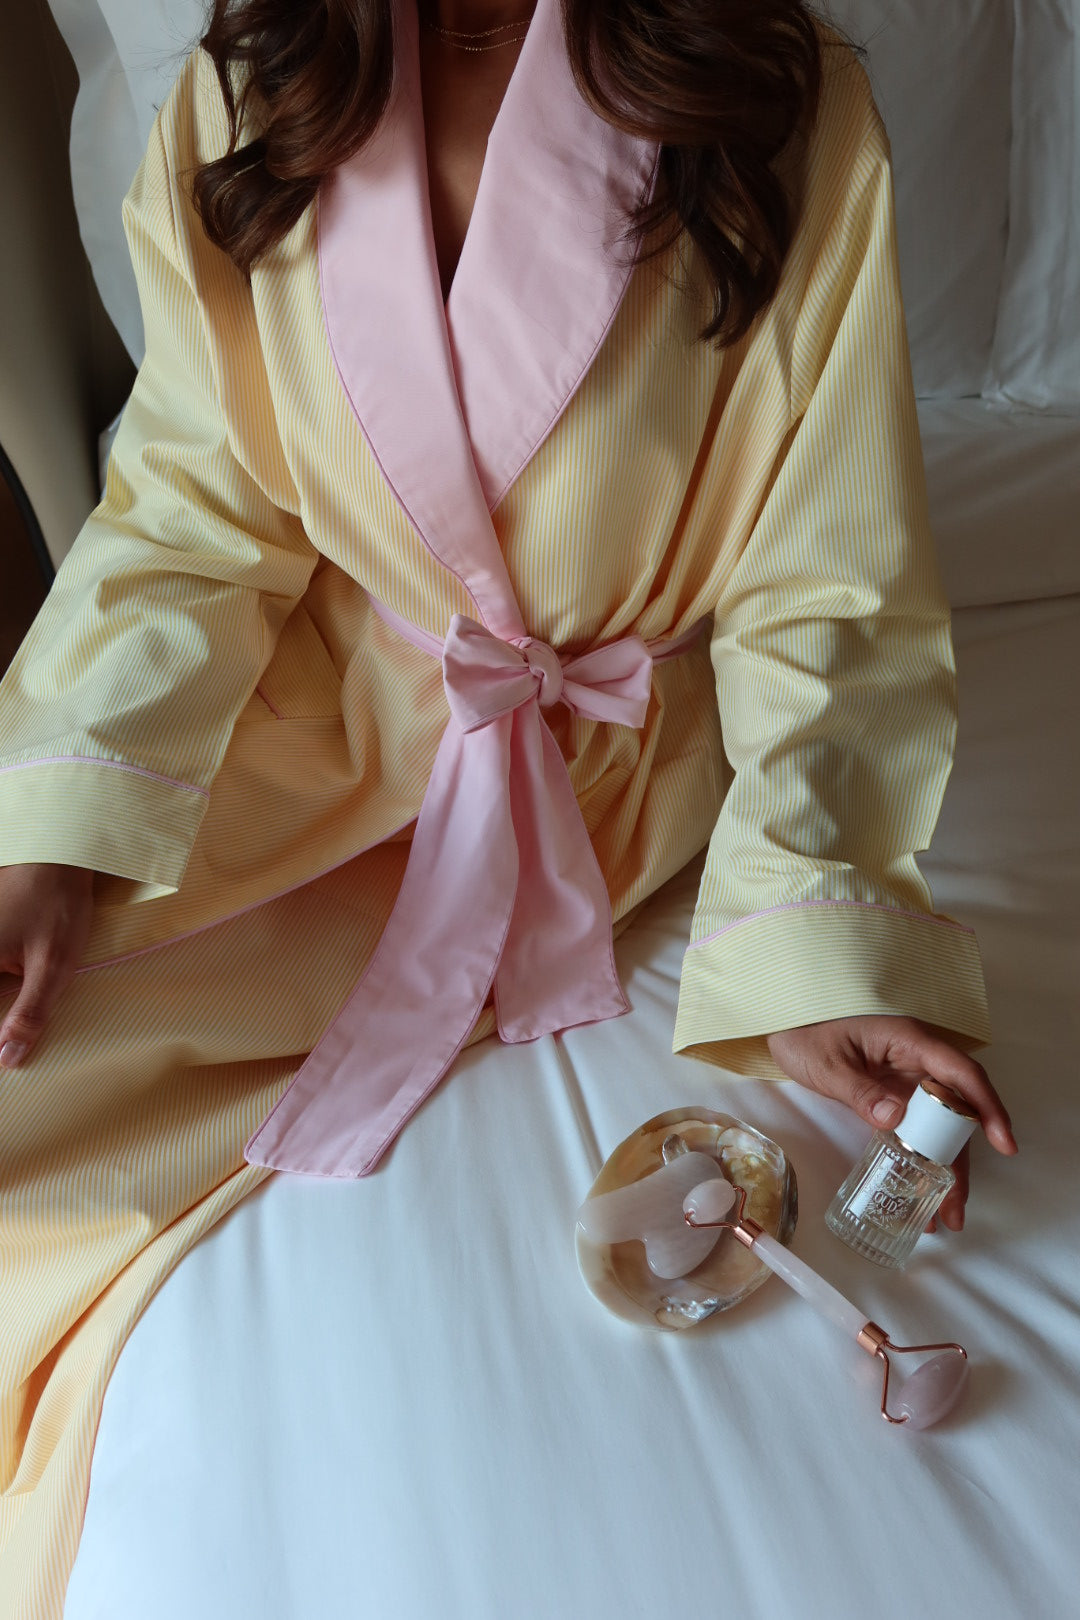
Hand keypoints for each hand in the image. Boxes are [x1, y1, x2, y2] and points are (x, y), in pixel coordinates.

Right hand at [0, 864, 94, 1067]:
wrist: (58, 855)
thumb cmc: (57, 905)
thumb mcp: (52, 965)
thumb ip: (30, 1012)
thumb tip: (9, 1057)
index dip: (0, 1030)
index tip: (7, 1058)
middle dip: (2, 1017)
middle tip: (15, 1048)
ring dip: (3, 1003)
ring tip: (17, 1032)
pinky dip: (4, 984)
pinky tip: (14, 998)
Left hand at [766, 1015, 1017, 1232]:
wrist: (782, 1023)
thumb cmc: (804, 1031)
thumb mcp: (827, 1063)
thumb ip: (860, 1090)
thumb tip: (897, 1119)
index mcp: (910, 1041)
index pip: (960, 1073)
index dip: (986, 1106)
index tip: (1003, 1142)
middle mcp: (917, 1060)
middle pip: (955, 1109)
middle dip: (961, 1160)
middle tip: (957, 1208)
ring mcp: (906, 1079)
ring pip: (938, 1125)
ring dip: (944, 1167)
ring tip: (944, 1216)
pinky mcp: (892, 1095)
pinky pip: (917, 1128)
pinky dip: (921, 1158)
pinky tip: (921, 1190)